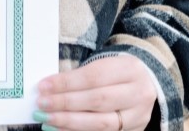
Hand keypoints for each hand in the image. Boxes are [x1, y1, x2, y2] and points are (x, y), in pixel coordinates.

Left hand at [34, 56, 156, 130]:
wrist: (146, 84)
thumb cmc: (115, 72)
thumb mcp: (104, 65)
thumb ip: (79, 76)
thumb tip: (48, 87)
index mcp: (129, 69)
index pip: (93, 77)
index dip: (66, 83)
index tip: (43, 86)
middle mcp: (138, 94)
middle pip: (98, 101)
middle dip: (66, 104)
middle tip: (42, 105)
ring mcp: (138, 116)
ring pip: (102, 123)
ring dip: (70, 122)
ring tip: (48, 119)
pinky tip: (62, 130)